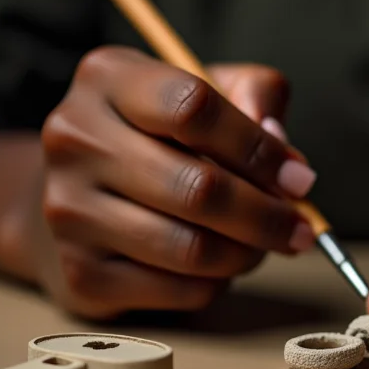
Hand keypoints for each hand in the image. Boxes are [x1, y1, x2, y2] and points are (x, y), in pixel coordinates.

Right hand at [23, 46, 315, 319]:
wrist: (78, 194)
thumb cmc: (158, 136)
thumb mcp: (206, 89)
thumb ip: (255, 95)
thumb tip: (283, 155)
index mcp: (108, 78)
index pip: (195, 107)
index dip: (258, 148)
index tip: (297, 178)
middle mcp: (75, 139)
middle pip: (199, 188)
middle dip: (267, 216)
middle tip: (299, 229)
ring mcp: (69, 210)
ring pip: (192, 248)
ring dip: (247, 254)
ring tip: (262, 245)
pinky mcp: (80, 273)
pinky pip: (179, 290)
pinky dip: (217, 283)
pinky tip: (219, 265)